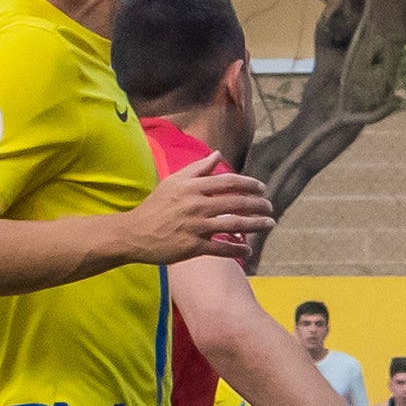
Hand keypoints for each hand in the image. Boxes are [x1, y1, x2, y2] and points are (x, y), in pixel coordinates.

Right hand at [124, 153, 272, 264]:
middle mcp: (196, 205)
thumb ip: (198, 168)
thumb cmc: (155, 206)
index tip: (262, 189)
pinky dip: (237, 249)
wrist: (134, 234)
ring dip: (255, 225)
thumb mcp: (173, 181)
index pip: (229, 182)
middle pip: (236, 203)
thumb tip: (218, 154)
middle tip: (270, 207)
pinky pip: (221, 248)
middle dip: (258, 205)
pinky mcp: (192, 247)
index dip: (250, 184)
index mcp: (192, 187)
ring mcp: (195, 226)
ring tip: (269, 224)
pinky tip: (248, 250)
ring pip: (234, 225)